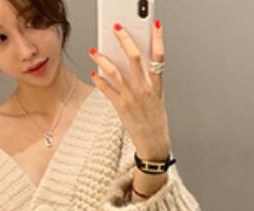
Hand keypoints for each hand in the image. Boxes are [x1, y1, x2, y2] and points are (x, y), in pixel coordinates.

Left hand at [88, 20, 170, 159]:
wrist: (152, 142)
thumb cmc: (155, 120)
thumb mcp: (158, 98)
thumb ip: (149, 81)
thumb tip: (136, 65)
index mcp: (156, 85)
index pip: (159, 57)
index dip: (158, 39)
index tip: (154, 25)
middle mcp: (144, 89)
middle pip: (134, 57)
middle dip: (124, 39)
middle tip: (116, 28)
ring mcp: (131, 97)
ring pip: (115, 71)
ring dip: (102, 59)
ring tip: (94, 51)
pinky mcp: (120, 107)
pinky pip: (107, 89)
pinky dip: (99, 80)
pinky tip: (94, 73)